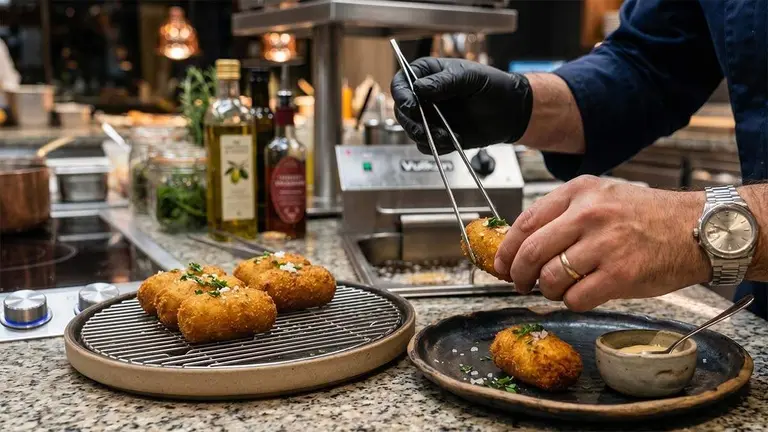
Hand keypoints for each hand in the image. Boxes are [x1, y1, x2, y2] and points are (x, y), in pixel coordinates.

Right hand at [390, 57, 533, 154]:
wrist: (509, 111)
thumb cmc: (492, 86)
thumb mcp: (470, 77)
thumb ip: (445, 81)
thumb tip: (419, 88)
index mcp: (427, 75)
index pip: (401, 83)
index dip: (402, 95)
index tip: (411, 106)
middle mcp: (424, 97)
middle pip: (401, 111)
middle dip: (412, 122)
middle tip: (427, 128)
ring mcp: (429, 117)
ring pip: (411, 131)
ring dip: (426, 136)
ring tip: (445, 135)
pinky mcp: (437, 135)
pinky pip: (426, 145)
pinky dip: (437, 146)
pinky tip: (454, 139)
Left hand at [492, 176, 710, 310]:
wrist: (697, 229)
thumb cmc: (646, 217)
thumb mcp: (601, 197)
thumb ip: (563, 215)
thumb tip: (521, 245)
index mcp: (579, 192)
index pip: (524, 223)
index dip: (506, 250)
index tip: (501, 265)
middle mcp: (589, 214)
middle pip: (531, 252)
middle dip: (518, 276)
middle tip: (520, 284)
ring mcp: (605, 244)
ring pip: (551, 278)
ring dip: (547, 290)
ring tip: (558, 289)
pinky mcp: (621, 274)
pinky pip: (576, 297)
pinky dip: (572, 302)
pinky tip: (581, 295)